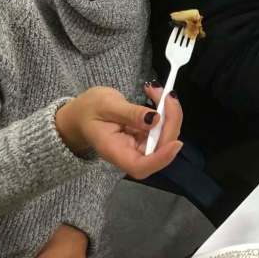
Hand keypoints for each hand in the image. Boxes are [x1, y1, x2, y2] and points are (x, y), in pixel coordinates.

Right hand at [55, 85, 182, 178]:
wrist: (82, 113)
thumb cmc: (88, 110)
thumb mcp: (105, 105)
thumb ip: (130, 113)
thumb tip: (155, 119)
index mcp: (114, 152)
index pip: (140, 166)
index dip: (161, 159)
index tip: (176, 143)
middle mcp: (130, 153)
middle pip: (159, 149)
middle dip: (171, 122)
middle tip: (167, 95)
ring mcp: (140, 146)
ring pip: (166, 137)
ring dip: (170, 113)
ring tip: (157, 91)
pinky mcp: (146, 137)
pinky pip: (163, 128)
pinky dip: (166, 111)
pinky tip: (157, 95)